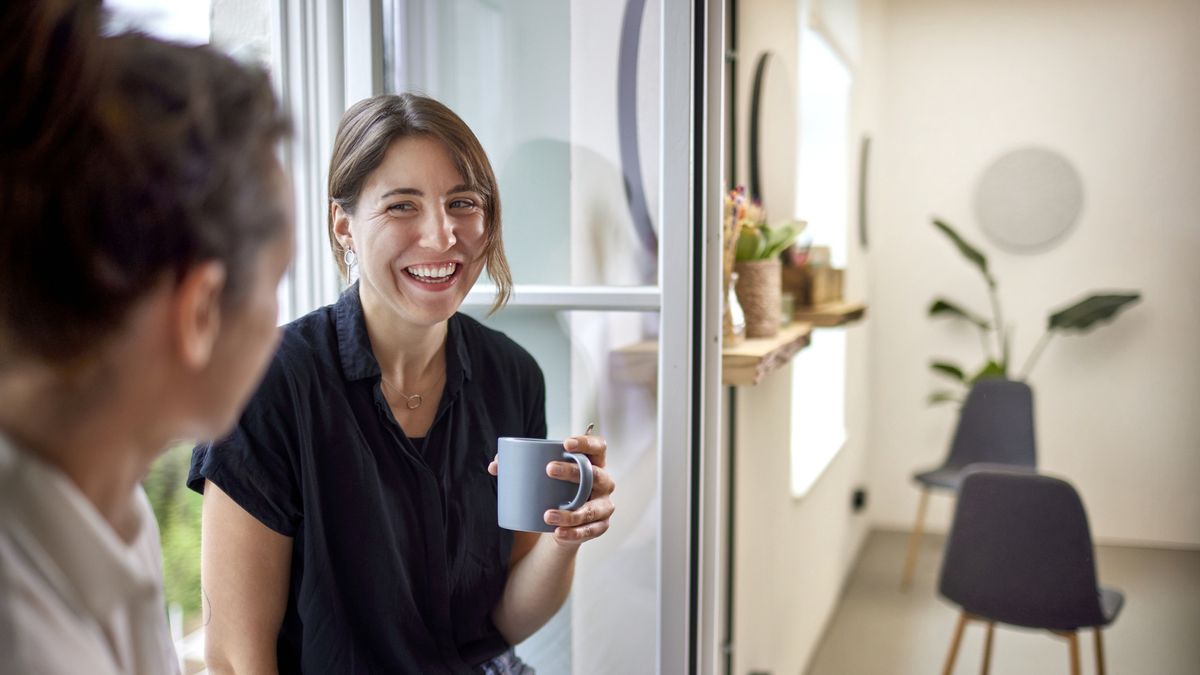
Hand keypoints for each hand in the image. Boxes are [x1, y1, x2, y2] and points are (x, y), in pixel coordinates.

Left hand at [486, 434, 615, 546]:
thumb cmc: (553, 491)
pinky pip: (589, 531)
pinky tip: (557, 532)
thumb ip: (518, 468)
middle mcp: (604, 483)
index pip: (599, 447)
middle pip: (595, 475)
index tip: (565, 444)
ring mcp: (604, 506)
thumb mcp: (541, 477)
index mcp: (594, 463)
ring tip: (547, 514)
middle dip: (573, 472)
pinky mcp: (600, 526)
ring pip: (593, 509)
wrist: (560, 523)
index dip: (587, 442)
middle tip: (548, 470)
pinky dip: (573, 533)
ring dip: (572, 513)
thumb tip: (495, 465)